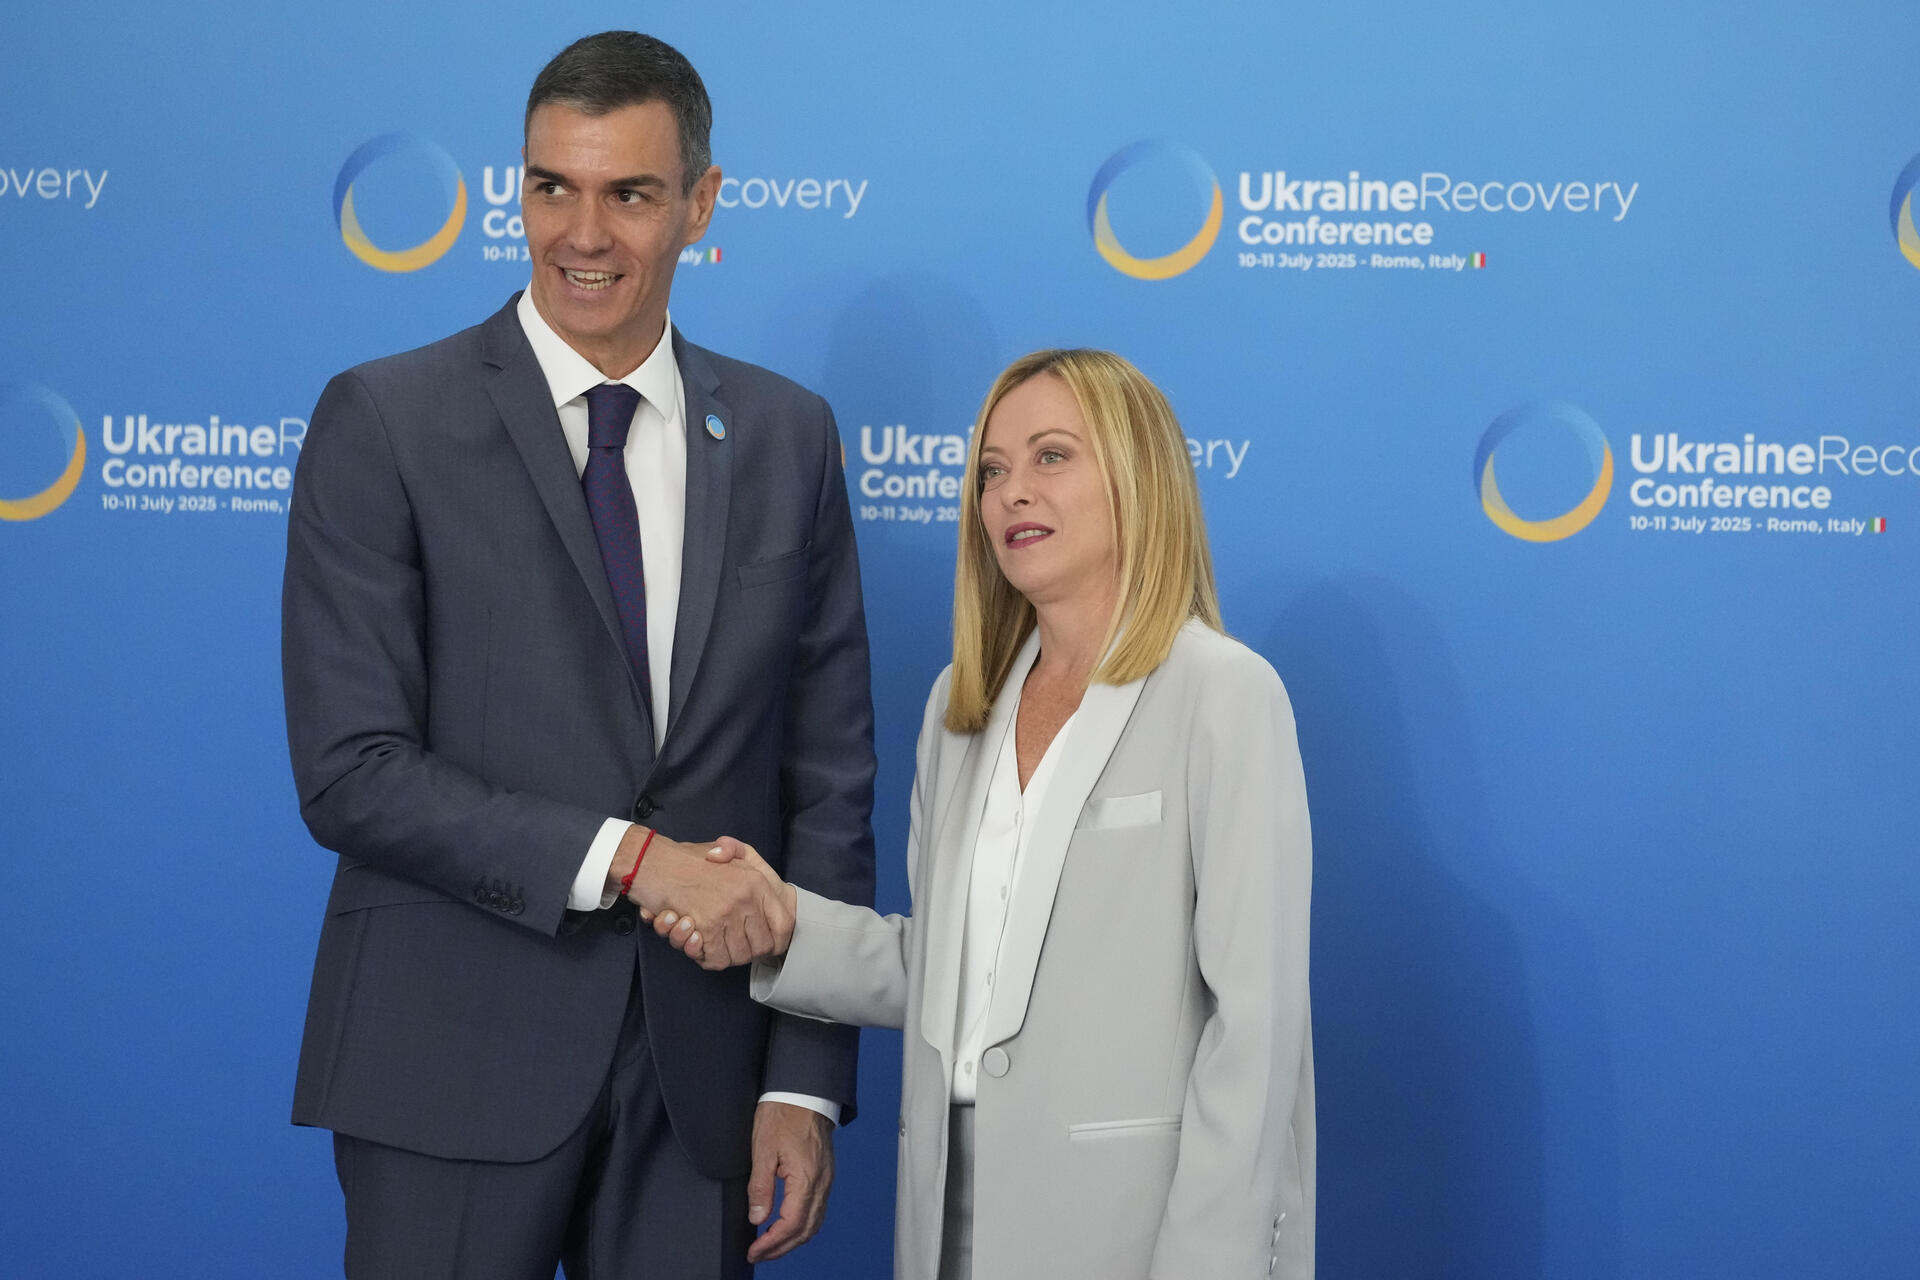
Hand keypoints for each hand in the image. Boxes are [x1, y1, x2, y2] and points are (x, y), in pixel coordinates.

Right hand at [620, 832, 792, 968]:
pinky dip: (706, 956)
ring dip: (725, 955)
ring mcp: (726, 914)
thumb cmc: (687, 859)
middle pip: (762, 945)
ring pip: (739, 956)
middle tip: (731, 944)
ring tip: (710, 940)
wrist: (653, 862)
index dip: (777, 940)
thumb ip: (740, 853)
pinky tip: (696, 940)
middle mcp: (746, 898)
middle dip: (748, 951)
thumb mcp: (724, 849)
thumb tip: (750, 875)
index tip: (764, 942)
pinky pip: (716, 959)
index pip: (785, 925)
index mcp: (756, 881)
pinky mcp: (706, 928)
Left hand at [745, 1100, 833, 1262]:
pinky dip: (802, 1225)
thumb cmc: (784, 1114)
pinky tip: (787, 1225)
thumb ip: (760, 1187)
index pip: (791, 1224)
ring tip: (770, 1245)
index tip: (754, 1250)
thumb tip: (757, 1217)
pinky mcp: (825, 1174)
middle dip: (782, 1247)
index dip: (772, 1242)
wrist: (805, 1091)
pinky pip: (817, 1209)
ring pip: (814, 1222)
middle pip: (806, 1229)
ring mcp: (826, 1179)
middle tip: (759, 1254)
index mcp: (806, 1178)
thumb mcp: (763, 1149)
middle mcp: (821, 1183)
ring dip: (793, 1239)